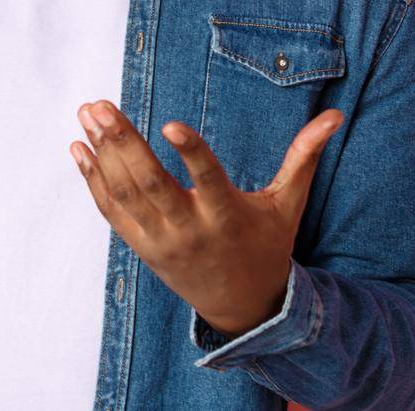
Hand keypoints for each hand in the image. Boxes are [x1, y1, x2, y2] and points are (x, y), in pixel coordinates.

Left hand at [70, 100, 344, 335]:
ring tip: (88, 113)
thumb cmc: (266, 245)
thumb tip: (335, 116)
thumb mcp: (286, 205)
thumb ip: (303, 158)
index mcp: (227, 216)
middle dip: (123, 142)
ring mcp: (161, 241)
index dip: (191, 153)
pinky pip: (112, 211)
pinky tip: (79, 146)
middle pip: (151, 184)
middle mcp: (190, 230)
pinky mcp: (141, 247)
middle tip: (99, 105)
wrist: (243, 308)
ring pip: (126, 195)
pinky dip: (94, 180)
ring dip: (103, 153)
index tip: (170, 124)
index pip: (208, 180)